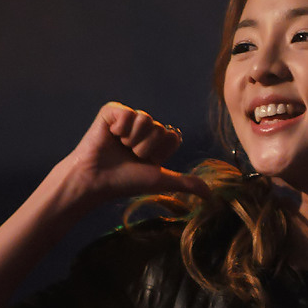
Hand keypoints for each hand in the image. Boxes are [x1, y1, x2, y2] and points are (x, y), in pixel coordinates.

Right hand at [64, 102, 208, 202]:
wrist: (96, 179)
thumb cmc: (125, 181)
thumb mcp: (160, 181)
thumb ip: (186, 183)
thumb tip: (211, 196)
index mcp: (157, 141)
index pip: (173, 137)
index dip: (159, 153)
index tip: (144, 162)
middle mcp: (144, 127)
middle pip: (160, 129)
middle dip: (145, 148)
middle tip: (128, 155)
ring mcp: (128, 118)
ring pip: (146, 120)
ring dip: (133, 140)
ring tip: (119, 147)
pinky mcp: (112, 111)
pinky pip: (129, 114)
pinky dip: (120, 129)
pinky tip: (110, 136)